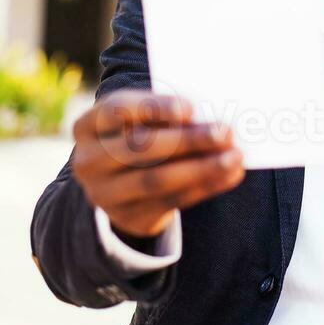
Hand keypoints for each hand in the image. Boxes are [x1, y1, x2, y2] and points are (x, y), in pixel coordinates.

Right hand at [72, 90, 244, 238]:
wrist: (117, 180)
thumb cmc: (137, 131)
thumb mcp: (140, 117)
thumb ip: (165, 114)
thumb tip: (209, 116)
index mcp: (88, 125)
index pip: (118, 110)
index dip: (155, 108)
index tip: (191, 108)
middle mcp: (89, 161)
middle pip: (141, 148)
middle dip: (187, 139)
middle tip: (225, 132)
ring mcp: (105, 194)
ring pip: (157, 179)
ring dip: (202, 167)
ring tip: (235, 156)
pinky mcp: (129, 217)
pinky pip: (172, 201)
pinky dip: (206, 186)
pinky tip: (230, 174)